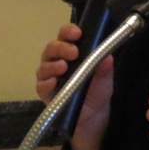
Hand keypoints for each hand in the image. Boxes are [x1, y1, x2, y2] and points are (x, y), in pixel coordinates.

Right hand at [36, 23, 113, 149]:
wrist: (94, 118)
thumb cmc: (98, 91)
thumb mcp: (106, 78)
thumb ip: (105, 68)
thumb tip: (108, 57)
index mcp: (72, 50)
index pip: (66, 35)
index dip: (69, 31)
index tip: (77, 33)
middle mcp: (58, 60)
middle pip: (52, 47)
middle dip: (61, 47)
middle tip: (73, 52)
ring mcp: (50, 76)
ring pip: (44, 65)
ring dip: (52, 64)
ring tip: (64, 67)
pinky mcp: (45, 94)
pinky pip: (41, 86)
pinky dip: (46, 83)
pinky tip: (53, 82)